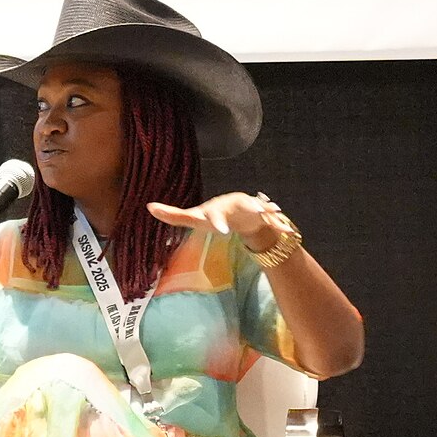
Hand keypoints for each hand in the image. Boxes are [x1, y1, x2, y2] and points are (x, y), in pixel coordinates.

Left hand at [147, 192, 283, 250]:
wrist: (239, 213)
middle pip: (242, 205)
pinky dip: (279, 224)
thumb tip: (149, 207)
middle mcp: (235, 206)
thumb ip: (173, 215)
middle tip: (256, 212)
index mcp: (218, 209)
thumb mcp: (195, 218)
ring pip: (259, 208)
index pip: (215, 214)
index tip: (219, 230)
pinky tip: (288, 231)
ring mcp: (250, 209)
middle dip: (249, 208)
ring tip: (272, 213)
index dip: (217, 221)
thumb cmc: (214, 216)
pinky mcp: (263, 217)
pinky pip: (273, 220)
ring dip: (265, 210)